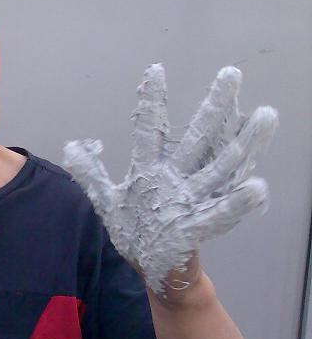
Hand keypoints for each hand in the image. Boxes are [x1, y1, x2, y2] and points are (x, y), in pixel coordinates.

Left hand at [63, 65, 276, 295]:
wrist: (152, 269)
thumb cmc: (135, 231)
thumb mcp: (106, 199)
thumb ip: (90, 172)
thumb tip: (71, 146)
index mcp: (151, 168)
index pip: (151, 128)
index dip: (153, 100)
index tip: (156, 69)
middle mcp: (176, 177)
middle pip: (197, 136)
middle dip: (214, 106)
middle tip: (231, 74)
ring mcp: (191, 199)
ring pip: (221, 165)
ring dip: (244, 143)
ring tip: (267, 116)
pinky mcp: (197, 226)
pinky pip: (219, 212)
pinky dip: (237, 202)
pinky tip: (257, 187)